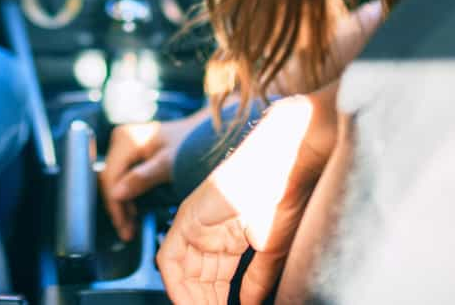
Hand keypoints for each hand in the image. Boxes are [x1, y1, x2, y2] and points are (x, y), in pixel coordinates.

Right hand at [100, 108, 208, 240]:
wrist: (204, 134)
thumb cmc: (190, 146)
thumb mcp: (169, 164)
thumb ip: (142, 177)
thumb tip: (116, 194)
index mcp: (127, 139)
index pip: (110, 177)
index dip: (115, 205)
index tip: (124, 228)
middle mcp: (122, 138)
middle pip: (110, 179)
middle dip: (117, 208)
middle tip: (128, 232)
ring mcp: (125, 144)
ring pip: (114, 180)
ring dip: (121, 205)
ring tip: (131, 228)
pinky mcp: (130, 153)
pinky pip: (122, 177)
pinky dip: (127, 196)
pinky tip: (134, 213)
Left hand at [157, 92, 336, 304]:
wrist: (285, 162)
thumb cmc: (284, 197)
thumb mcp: (271, 251)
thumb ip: (256, 281)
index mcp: (226, 238)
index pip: (214, 282)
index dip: (216, 304)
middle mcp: (207, 232)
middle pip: (195, 281)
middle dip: (202, 304)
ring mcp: (195, 223)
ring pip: (180, 273)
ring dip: (189, 300)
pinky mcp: (188, 216)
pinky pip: (169, 258)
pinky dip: (175, 285)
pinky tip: (188, 303)